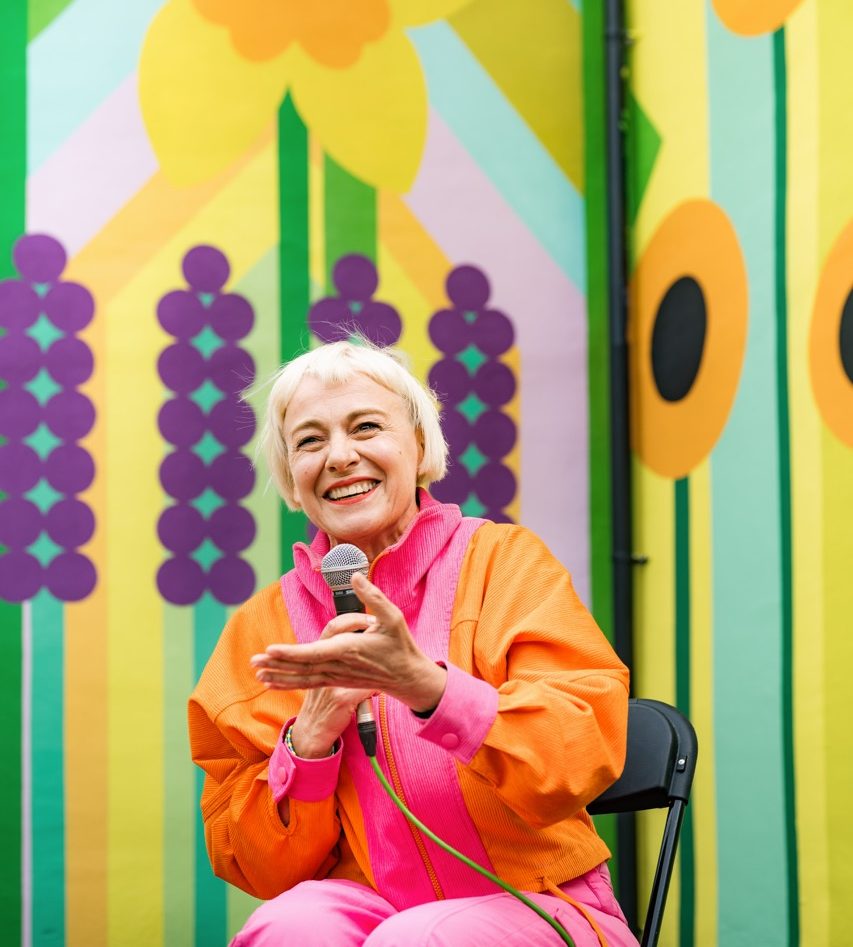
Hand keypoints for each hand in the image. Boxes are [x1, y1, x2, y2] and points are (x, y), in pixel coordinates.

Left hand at [251, 571, 446, 714]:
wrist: (407, 678)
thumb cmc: (400, 646)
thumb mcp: (393, 617)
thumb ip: (373, 596)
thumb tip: (355, 576)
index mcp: (349, 650)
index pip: (314, 652)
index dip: (291, 652)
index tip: (271, 650)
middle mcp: (339, 666)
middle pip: (302, 666)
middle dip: (277, 664)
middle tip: (254, 661)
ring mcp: (336, 676)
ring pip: (303, 677)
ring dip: (279, 675)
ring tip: (258, 673)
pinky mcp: (336, 681)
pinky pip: (308, 683)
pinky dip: (289, 683)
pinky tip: (273, 682)